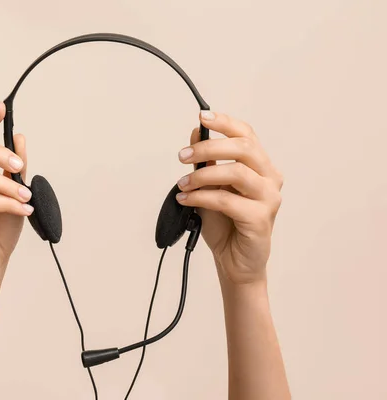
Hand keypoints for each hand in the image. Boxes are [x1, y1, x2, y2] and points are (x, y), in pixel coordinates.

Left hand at [176, 111, 282, 284]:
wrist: (233, 261)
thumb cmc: (225, 224)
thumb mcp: (209, 187)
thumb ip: (205, 163)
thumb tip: (195, 134)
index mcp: (260, 166)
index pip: (247, 135)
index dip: (225, 123)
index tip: (202, 117)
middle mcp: (269, 178)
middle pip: (244, 148)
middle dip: (209, 148)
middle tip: (183, 155)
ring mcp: (268, 198)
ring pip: (236, 173)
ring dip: (203, 175)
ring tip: (182, 183)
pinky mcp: (260, 218)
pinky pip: (228, 200)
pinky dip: (202, 197)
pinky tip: (187, 199)